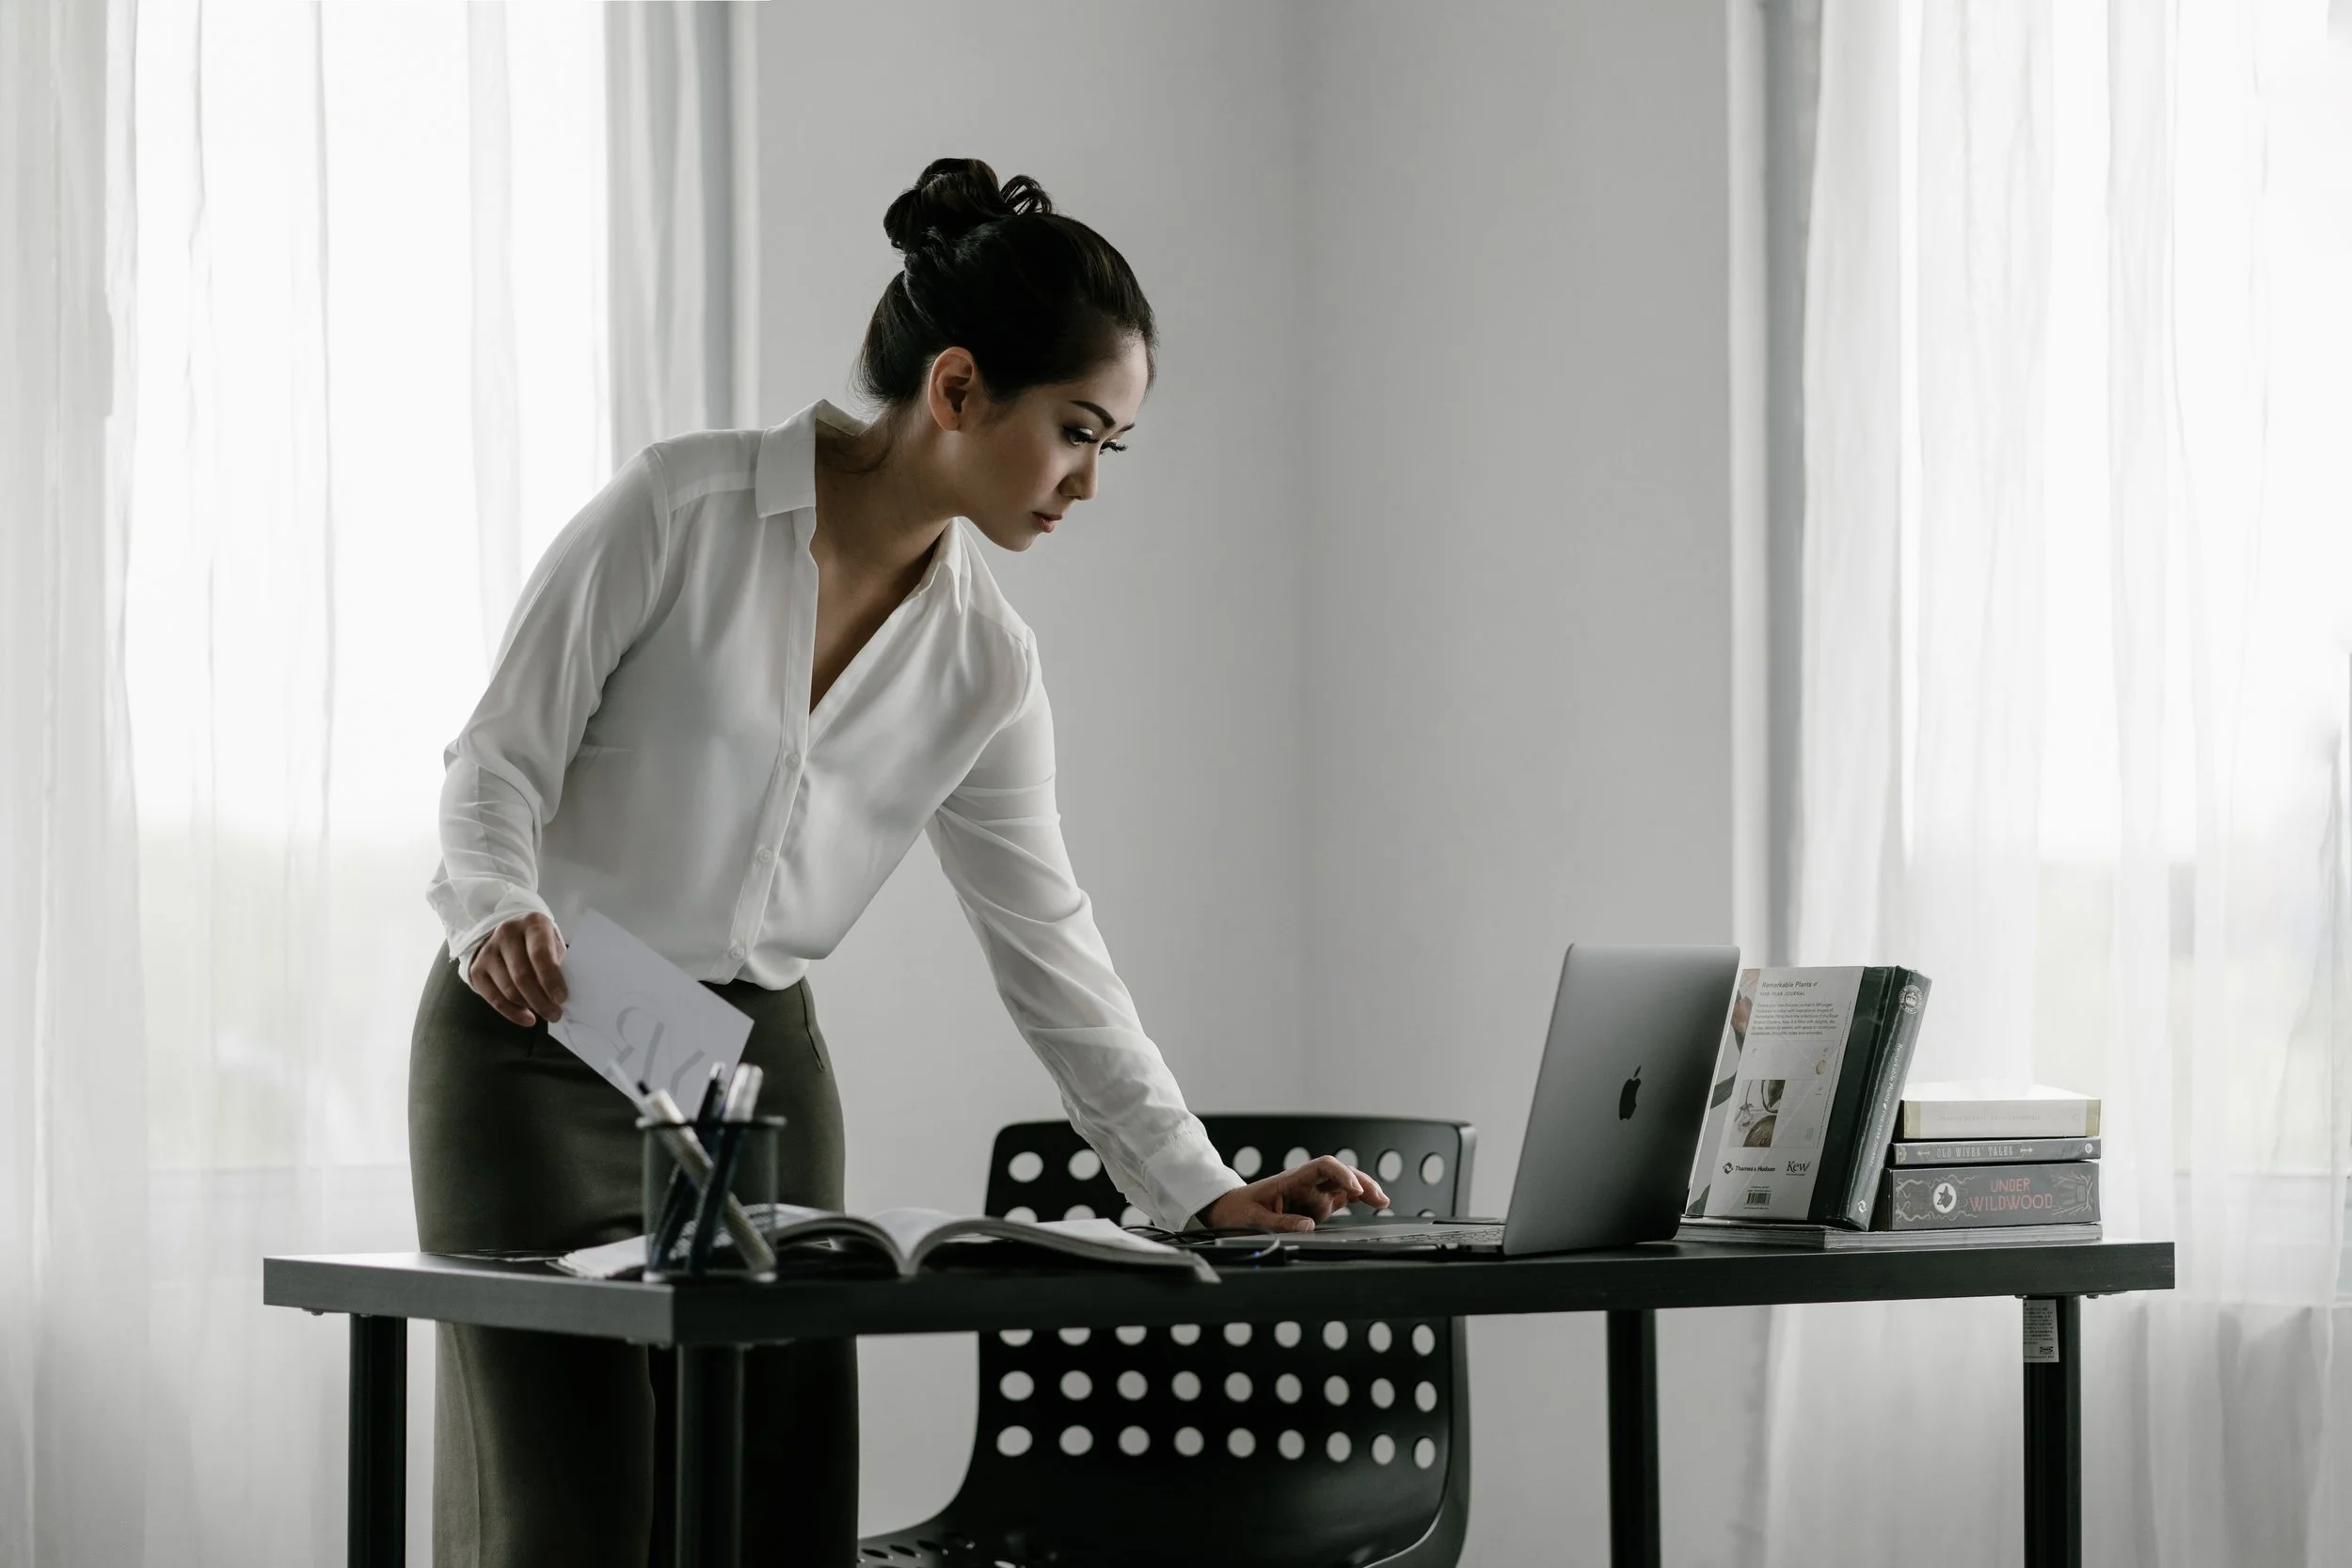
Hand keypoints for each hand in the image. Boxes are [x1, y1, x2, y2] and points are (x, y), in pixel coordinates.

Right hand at [466, 911, 567, 1027]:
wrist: (508, 933)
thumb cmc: (539, 942)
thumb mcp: (554, 943)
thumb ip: (559, 964)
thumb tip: (563, 998)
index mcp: (532, 923)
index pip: (540, 954)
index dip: (551, 979)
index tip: (562, 999)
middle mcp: (507, 933)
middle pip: (522, 975)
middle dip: (541, 1000)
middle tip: (555, 1014)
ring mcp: (488, 951)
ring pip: (509, 989)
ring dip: (529, 1007)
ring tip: (546, 1014)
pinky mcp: (476, 969)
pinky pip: (494, 999)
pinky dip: (513, 1013)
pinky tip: (527, 1018)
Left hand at [1199, 1156, 1390, 1232]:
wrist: (1227, 1211)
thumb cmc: (1237, 1211)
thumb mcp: (1253, 1220)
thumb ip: (1280, 1223)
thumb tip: (1308, 1226)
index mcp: (1290, 1179)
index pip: (1323, 1167)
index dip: (1342, 1175)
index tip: (1355, 1191)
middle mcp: (1304, 1183)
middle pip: (1340, 1175)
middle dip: (1362, 1183)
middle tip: (1380, 1199)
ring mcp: (1310, 1194)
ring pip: (1342, 1187)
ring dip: (1362, 1192)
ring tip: (1381, 1203)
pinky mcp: (1311, 1205)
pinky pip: (1337, 1199)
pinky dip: (1355, 1200)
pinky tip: (1370, 1203)